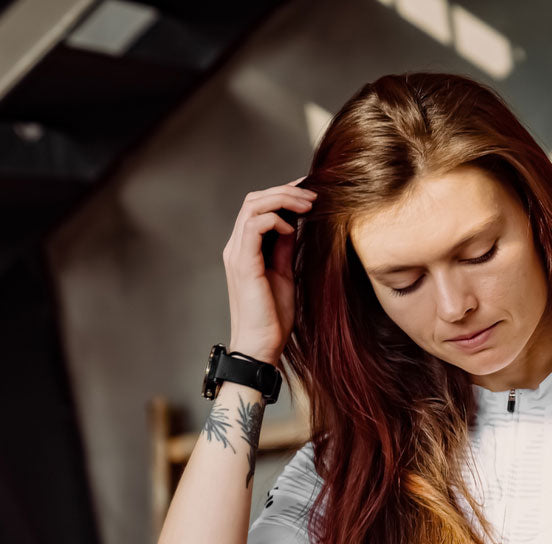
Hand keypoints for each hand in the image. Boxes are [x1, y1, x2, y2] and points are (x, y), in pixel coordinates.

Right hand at [222, 175, 317, 361]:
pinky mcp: (242, 263)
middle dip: (285, 191)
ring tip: (308, 205)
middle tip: (314, 195)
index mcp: (246, 247)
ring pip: (252, 206)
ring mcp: (236, 253)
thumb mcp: (285, 274)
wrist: (261, 345)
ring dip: (282, 200)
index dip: (283, 193)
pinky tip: (291, 229)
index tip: (311, 191)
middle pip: (254, 199)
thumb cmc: (273, 316)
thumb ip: (284, 248)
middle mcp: (236, 246)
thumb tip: (295, 224)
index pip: (259, 206)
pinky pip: (253, 226)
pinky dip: (274, 220)